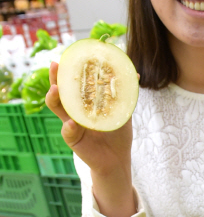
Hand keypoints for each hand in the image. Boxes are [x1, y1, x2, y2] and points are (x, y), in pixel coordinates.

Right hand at [46, 61, 134, 216]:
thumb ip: (125, 96)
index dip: (68, 71)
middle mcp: (74, 111)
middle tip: (55, 66)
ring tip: (55, 90)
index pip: (73, 83)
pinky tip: (72, 123)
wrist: (117, 159)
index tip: (66, 57)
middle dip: (55, 79)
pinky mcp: (73, 140)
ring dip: (55, 99)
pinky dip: (69, 128)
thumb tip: (136, 76)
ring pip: (58, 110)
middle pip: (60, 92)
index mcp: (83, 102)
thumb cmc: (117, 134)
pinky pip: (68, 133)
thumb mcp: (122, 112)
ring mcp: (71, 125)